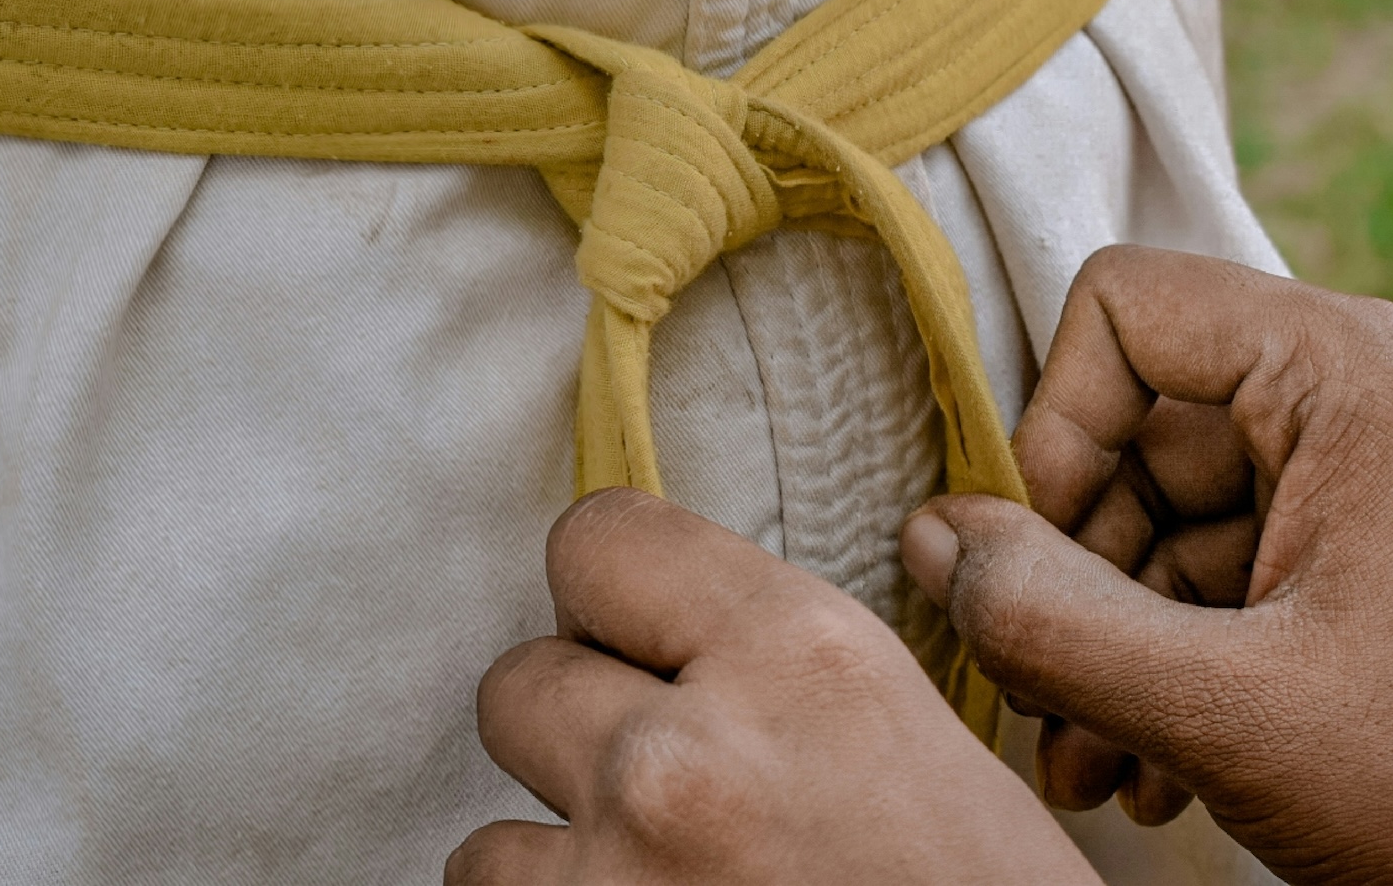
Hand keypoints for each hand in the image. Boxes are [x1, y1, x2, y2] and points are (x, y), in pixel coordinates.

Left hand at [446, 487, 1097, 885]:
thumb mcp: (909, 735)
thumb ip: (779, 663)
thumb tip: (666, 634)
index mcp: (802, 657)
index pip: (598, 540)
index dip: (611, 597)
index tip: (635, 638)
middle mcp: (688, 758)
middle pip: (518, 682)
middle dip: (577, 732)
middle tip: (661, 783)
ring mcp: (618, 883)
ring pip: (483, 842)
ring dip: (557, 866)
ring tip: (657, 884)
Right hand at [903, 247, 1392, 884]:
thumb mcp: (1226, 706)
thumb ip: (1049, 618)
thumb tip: (927, 540)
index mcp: (1351, 368)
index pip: (1125, 308)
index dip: (1053, 432)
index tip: (1039, 567)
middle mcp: (1378, 389)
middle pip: (1149, 425)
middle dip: (1078, 574)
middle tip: (1043, 704)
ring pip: (1189, 511)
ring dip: (1121, 636)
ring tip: (1096, 766)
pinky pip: (1253, 563)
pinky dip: (1192, 652)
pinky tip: (1160, 769)